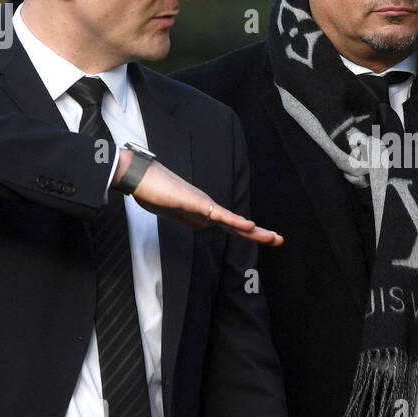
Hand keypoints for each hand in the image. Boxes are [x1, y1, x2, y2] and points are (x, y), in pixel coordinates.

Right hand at [122, 152, 282, 246]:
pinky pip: (217, 214)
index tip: (264, 238)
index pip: (229, 224)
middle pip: (236, 222)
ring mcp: (202, 203)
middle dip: (258, 233)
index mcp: (203, 211)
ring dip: (252, 229)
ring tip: (271, 237)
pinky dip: (234, 221)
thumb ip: (188, 218)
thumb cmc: (153, 191)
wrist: (138, 176)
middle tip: (279, 240)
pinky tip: (248, 226)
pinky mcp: (194, 202)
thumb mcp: (173, 212)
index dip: (247, 232)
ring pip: (232, 219)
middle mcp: (207, 206)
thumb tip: (202, 226)